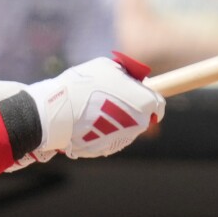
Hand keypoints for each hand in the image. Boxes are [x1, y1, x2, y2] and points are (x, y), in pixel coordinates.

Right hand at [25, 56, 164, 159]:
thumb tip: (130, 78)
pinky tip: (86, 122)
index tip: (138, 95)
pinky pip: (108, 138)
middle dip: (130, 109)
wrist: (59, 112)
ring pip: (125, 128)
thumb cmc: (84, 84)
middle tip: (110, 98)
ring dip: (115, 120)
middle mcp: (138, 124)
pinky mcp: (106, 149)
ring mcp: (122, 139)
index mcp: (144, 103)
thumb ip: (125, 74)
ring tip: (94, 109)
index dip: (149, 98)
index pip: (158, 105)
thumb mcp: (108, 66)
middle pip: (141, 117)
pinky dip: (102, 131)